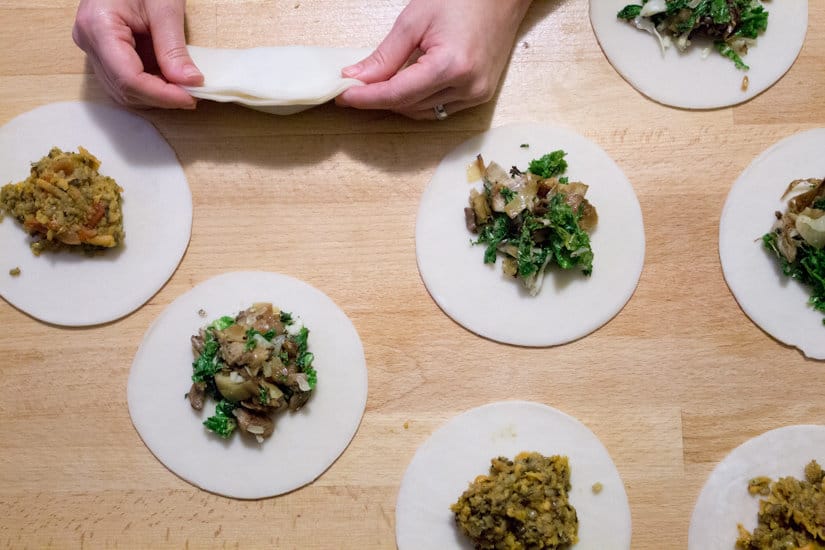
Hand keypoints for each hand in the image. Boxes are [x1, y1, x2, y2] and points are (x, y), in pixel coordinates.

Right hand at [72, 0, 202, 108]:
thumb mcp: (165, 7)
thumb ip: (174, 48)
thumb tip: (189, 83)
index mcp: (98, 26)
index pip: (128, 78)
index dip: (161, 95)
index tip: (190, 98)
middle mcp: (89, 42)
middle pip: (124, 88)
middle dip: (160, 98)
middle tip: (193, 94)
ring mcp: (94, 48)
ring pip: (123, 90)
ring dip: (156, 96)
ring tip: (184, 88)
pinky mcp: (105, 52)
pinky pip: (126, 80)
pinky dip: (150, 87)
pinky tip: (172, 82)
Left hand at [336, 0, 531, 119]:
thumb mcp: (415, 20)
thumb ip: (385, 55)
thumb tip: (357, 77)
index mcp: (452, 66)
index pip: (398, 94)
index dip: (367, 98)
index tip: (343, 95)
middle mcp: (468, 87)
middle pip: (408, 106)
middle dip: (377, 100)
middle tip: (352, 89)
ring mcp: (476, 95)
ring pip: (422, 112)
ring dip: (397, 103)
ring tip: (375, 88)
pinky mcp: (480, 96)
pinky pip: (439, 109)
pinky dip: (417, 102)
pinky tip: (403, 88)